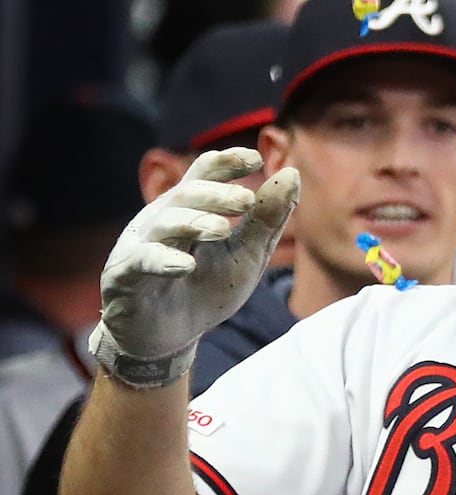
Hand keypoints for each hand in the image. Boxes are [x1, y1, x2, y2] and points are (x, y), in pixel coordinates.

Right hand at [89, 148, 299, 388]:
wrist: (169, 337)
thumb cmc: (207, 289)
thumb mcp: (246, 255)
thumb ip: (267, 219)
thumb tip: (292, 172)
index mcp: (190, 209)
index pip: (206, 173)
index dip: (227, 161)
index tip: (254, 157)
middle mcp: (162, 218)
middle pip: (186, 194)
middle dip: (216, 195)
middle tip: (247, 200)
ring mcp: (140, 244)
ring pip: (164, 223)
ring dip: (194, 222)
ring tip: (222, 229)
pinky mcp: (124, 275)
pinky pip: (142, 261)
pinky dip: (163, 261)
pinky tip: (185, 266)